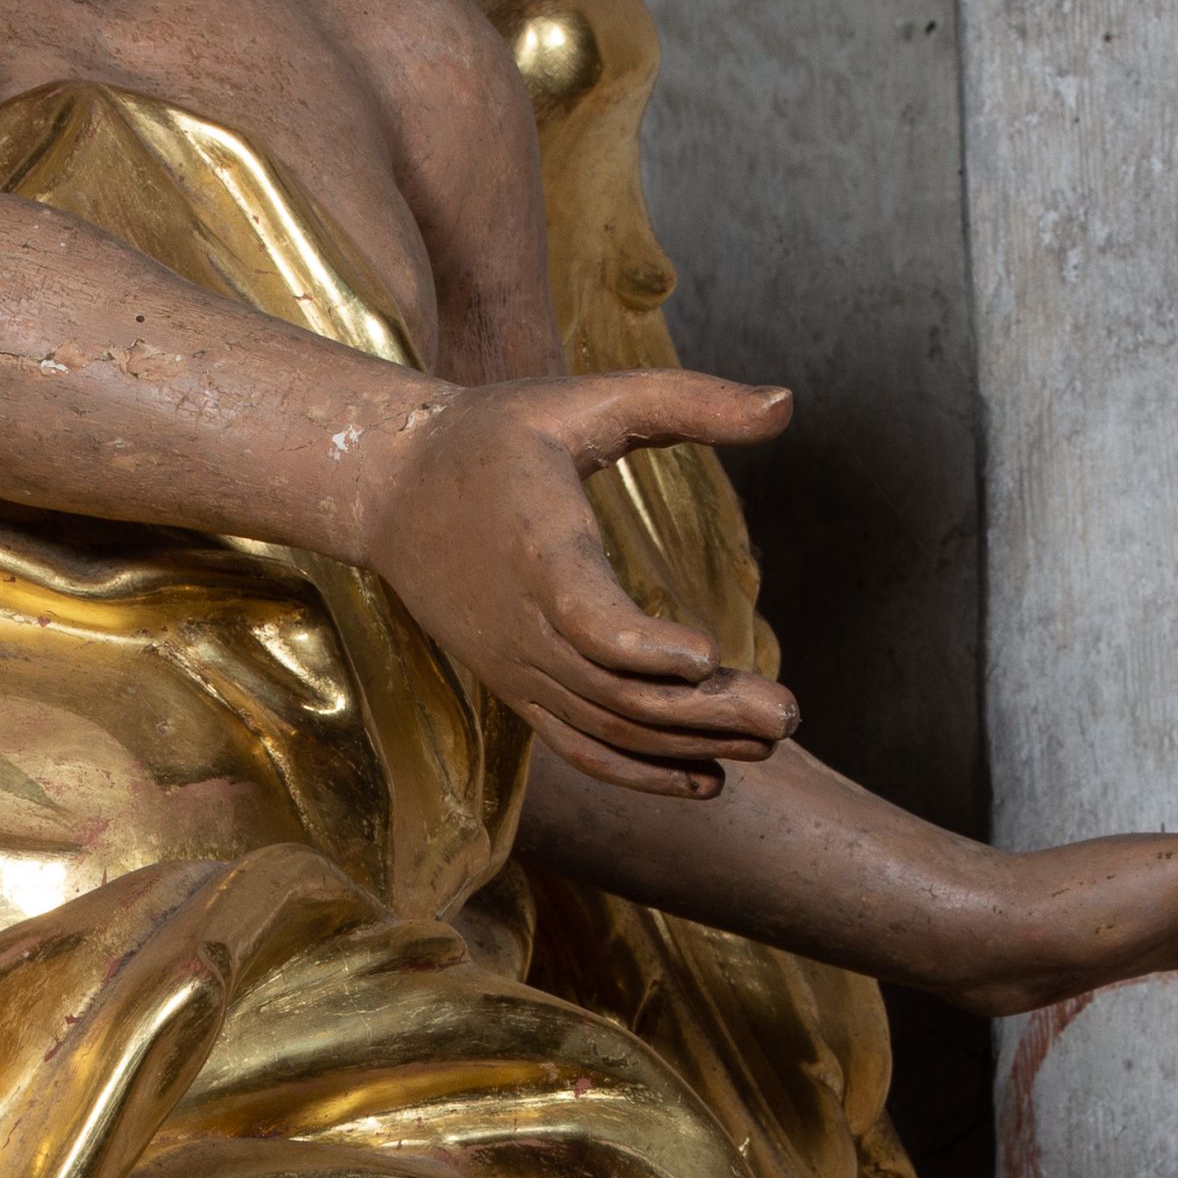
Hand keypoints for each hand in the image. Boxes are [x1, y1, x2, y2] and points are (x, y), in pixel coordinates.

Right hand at [355, 372, 798, 799]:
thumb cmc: (496, 435)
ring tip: (770, 741)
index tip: (709, 656)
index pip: (584, 616)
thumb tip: (787, 404)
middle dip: (706, 712)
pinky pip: (580, 746)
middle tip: (787, 716)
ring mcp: (516, 667)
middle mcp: (521, 623)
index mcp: (536, 546)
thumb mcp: (586, 398)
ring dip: (690, 744)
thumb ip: (688, 400)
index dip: (643, 646)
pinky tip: (709, 779)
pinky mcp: (516, 688)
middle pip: (615, 689)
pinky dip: (642, 772)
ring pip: (606, 726)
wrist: (390, 492)